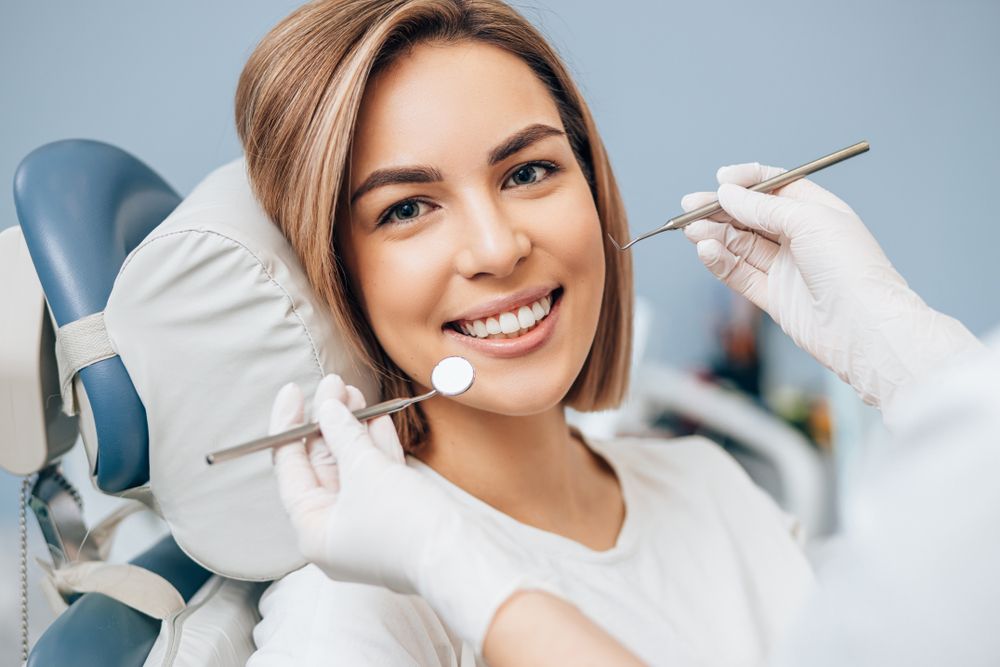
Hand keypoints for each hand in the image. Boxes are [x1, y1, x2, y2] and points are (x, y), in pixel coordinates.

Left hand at [269, 375, 553, 650]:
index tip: (295, 391)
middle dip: (329, 422)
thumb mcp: (366, 470)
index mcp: (313, 531)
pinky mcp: (394, 516)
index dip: (289, 426)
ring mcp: (366, 524)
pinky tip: (379, 417)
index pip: (290, 468)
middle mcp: (335, 531)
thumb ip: (343, 434)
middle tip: (334, 385)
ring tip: (355, 392)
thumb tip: (328, 406)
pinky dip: (376, 447)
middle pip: (322, 465)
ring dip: (354, 428)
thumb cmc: (405, 524)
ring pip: (352, 467)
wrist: (461, 555)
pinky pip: (377, 476)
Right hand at [681, 162, 980, 412]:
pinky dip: (720, 261)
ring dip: (714, 234)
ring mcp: (786, 268)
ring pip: (740, 245)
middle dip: (720, 209)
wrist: (863, 326)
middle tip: (689, 206)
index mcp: (817, 212)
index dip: (747, 181)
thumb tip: (727, 194)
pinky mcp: (773, 296)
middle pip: (751, 216)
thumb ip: (763, 208)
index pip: (775, 188)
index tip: (720, 179)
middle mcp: (800, 238)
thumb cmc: (850, 267)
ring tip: (691, 230)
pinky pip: (739, 274)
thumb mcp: (809, 221)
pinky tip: (706, 251)